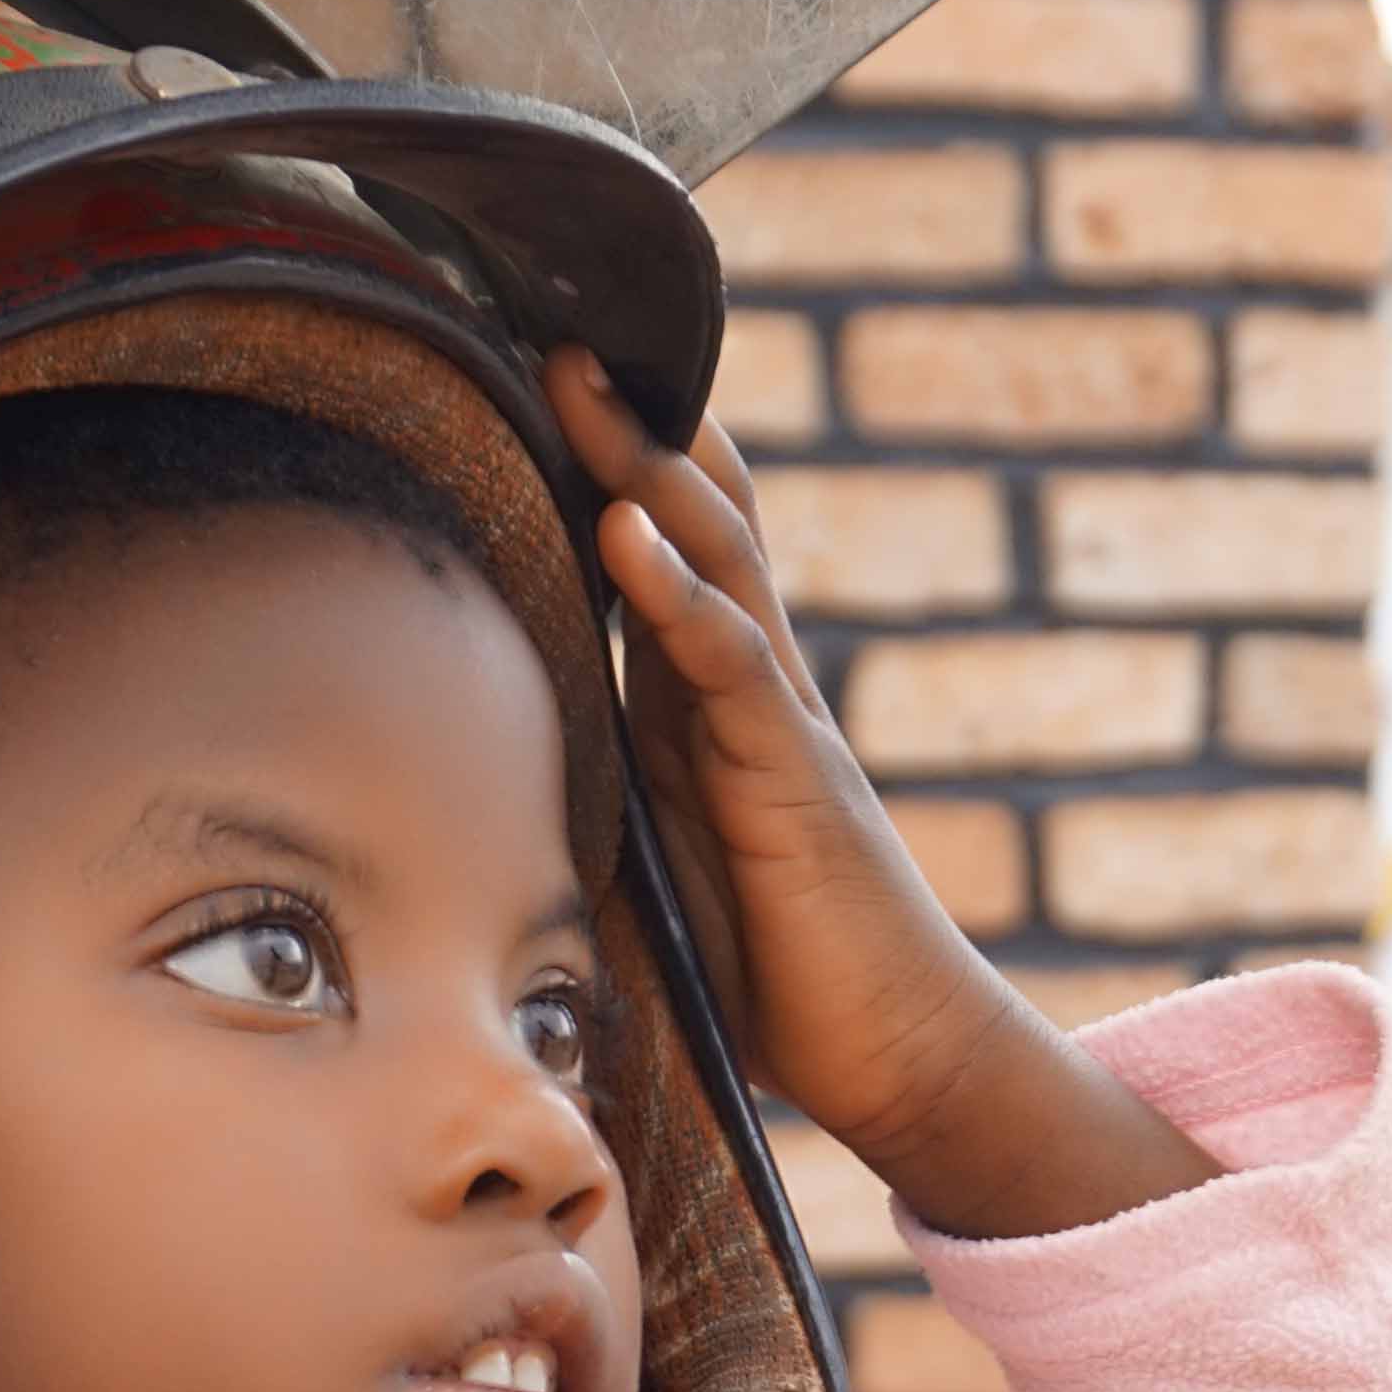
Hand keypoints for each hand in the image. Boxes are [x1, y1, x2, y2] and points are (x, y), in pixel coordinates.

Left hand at [554, 353, 1218, 1242]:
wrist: (902, 1059)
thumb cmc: (781, 982)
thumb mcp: (662, 877)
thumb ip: (601, 810)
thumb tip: (489, 800)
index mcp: (709, 711)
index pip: (659, 560)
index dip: (608, 471)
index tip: (535, 387)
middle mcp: (751, 694)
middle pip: (691, 528)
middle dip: (624, 429)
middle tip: (553, 331)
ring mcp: (781, 727)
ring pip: (716, 566)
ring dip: (646, 471)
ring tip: (582, 382)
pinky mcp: (798, 781)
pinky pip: (731, 666)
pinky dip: (676, 593)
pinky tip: (626, 529)